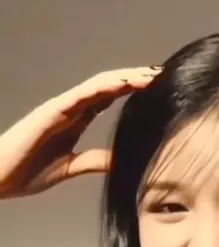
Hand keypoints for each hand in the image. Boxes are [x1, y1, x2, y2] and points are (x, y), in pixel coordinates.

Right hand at [0, 66, 161, 197]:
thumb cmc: (28, 171)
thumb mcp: (73, 167)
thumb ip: (96, 160)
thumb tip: (122, 161)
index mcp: (75, 120)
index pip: (108, 99)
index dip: (131, 91)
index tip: (156, 90)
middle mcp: (70, 109)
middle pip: (108, 87)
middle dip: (134, 80)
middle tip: (162, 76)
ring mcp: (61, 108)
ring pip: (98, 85)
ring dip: (125, 77)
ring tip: (151, 75)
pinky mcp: (51, 112)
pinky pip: (81, 95)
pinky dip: (103, 87)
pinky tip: (123, 83)